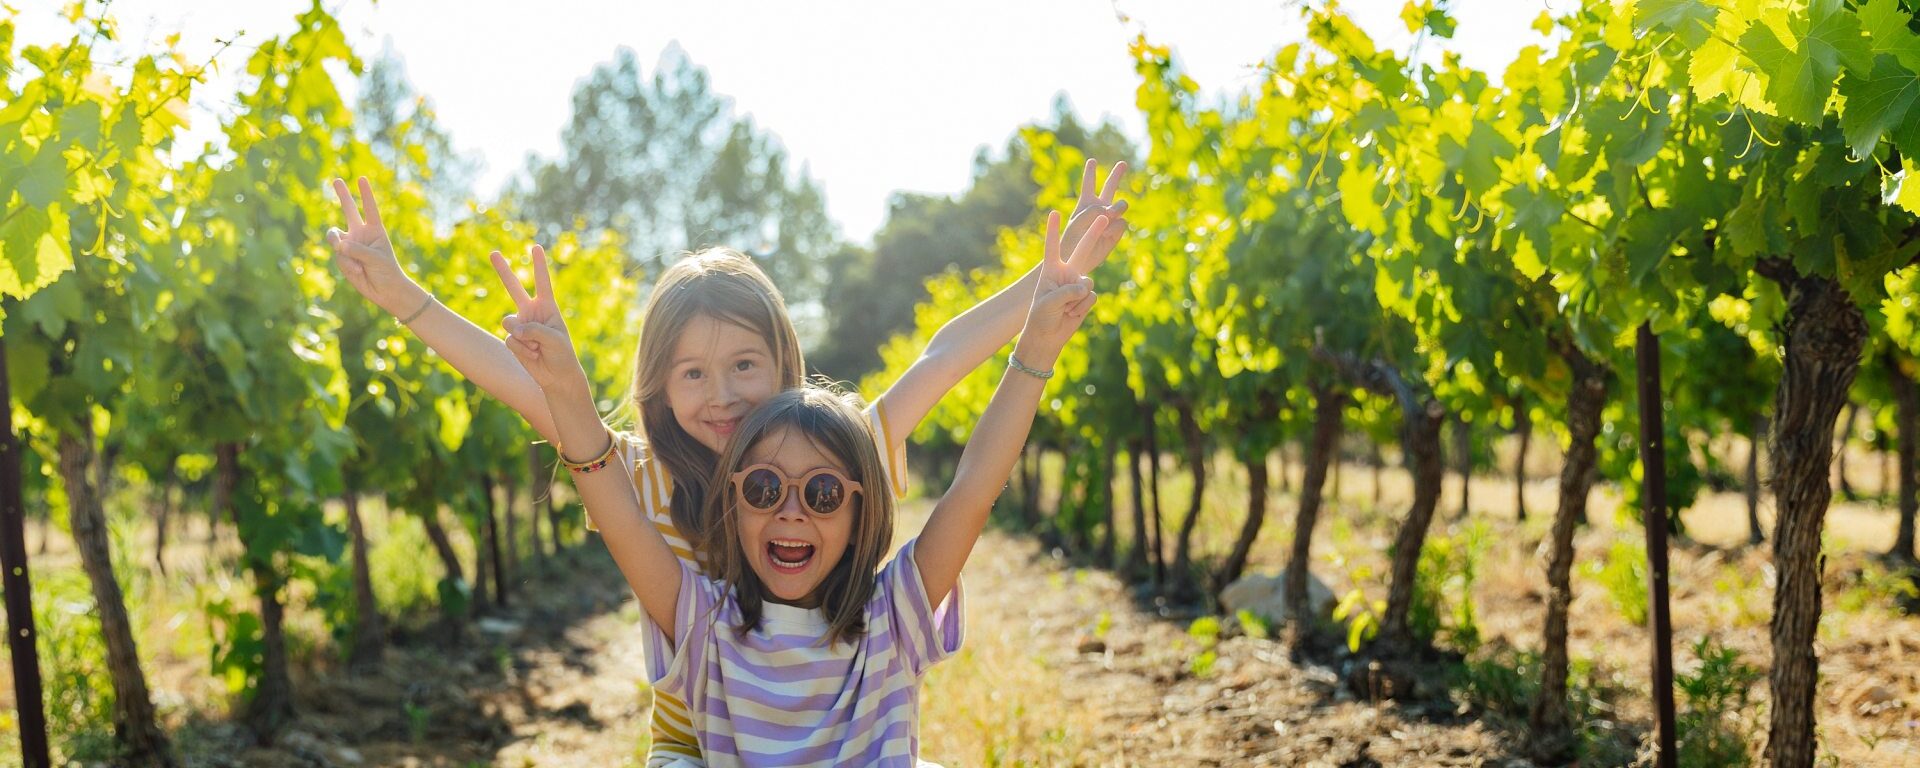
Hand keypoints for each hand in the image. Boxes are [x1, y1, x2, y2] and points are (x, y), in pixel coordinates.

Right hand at [326, 177, 425, 314]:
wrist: (384, 291)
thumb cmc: (387, 271)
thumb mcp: (376, 258)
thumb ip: (357, 249)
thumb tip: (339, 245)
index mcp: (375, 230)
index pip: (369, 209)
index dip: (365, 194)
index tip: (361, 179)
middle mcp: (360, 234)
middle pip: (349, 210)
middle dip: (343, 195)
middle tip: (336, 179)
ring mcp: (350, 245)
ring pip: (334, 236)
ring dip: (338, 244)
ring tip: (345, 252)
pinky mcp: (342, 257)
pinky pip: (338, 256)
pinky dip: (347, 264)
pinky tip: (358, 272)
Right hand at [491, 244, 587, 393]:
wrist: (556, 376)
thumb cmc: (562, 354)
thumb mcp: (554, 339)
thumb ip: (534, 329)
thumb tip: (514, 329)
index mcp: (547, 307)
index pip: (542, 283)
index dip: (539, 265)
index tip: (536, 247)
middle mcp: (532, 312)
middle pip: (514, 288)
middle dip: (503, 270)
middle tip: (493, 252)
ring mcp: (521, 325)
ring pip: (509, 322)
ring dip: (523, 337)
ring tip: (537, 347)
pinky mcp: (513, 339)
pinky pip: (511, 340)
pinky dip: (522, 350)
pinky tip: (533, 355)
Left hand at [1018, 211, 1106, 365]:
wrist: (1048, 335)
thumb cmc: (1041, 316)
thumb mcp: (1049, 302)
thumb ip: (1068, 291)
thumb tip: (1087, 287)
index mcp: (1051, 269)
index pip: (1052, 247)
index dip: (1054, 230)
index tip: (1054, 213)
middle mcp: (1066, 272)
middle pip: (1082, 250)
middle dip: (1093, 233)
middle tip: (1103, 215)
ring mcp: (1078, 283)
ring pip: (1088, 283)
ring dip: (1076, 299)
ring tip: (1064, 309)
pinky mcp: (1086, 296)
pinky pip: (1091, 297)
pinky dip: (1082, 307)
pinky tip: (1072, 314)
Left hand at [1058, 159, 1128, 270]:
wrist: (1076, 259)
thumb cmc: (1073, 239)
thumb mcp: (1079, 220)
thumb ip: (1096, 211)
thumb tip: (1115, 212)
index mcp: (1086, 203)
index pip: (1089, 184)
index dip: (1090, 172)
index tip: (1091, 161)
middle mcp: (1100, 208)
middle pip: (1110, 187)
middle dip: (1116, 174)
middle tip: (1123, 163)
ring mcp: (1110, 219)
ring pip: (1122, 205)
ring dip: (1119, 206)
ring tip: (1111, 213)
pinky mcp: (1117, 232)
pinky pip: (1122, 223)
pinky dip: (1114, 227)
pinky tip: (1106, 233)